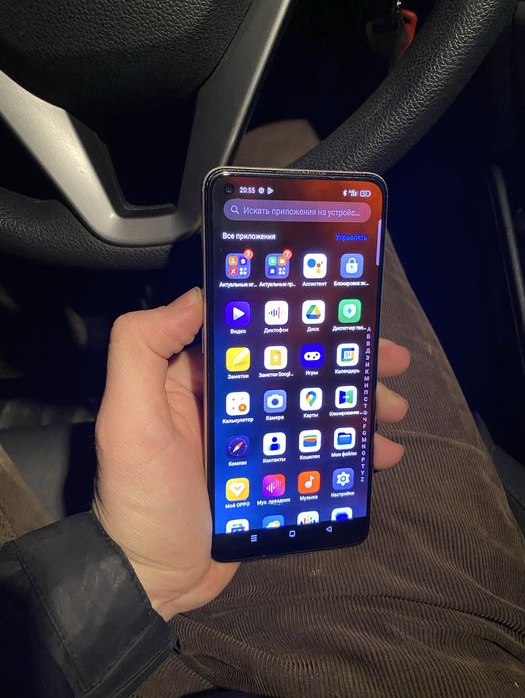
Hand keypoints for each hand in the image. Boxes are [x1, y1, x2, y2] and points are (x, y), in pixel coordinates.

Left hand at [92, 288, 409, 620]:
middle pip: (298, 369)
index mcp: (201, 377)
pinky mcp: (275, 473)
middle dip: (346, 362)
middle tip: (392, 362)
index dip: (301, 321)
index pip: (258, 334)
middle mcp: (233, 400)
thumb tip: (195, 297)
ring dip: (357, 404)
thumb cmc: (141, 495)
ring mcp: (257, 439)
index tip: (344, 315)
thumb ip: (143, 348)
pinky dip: (351, 449)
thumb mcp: (129, 418)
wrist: (155, 577)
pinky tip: (382, 455)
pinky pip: (318, 450)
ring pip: (316, 408)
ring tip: (396, 411)